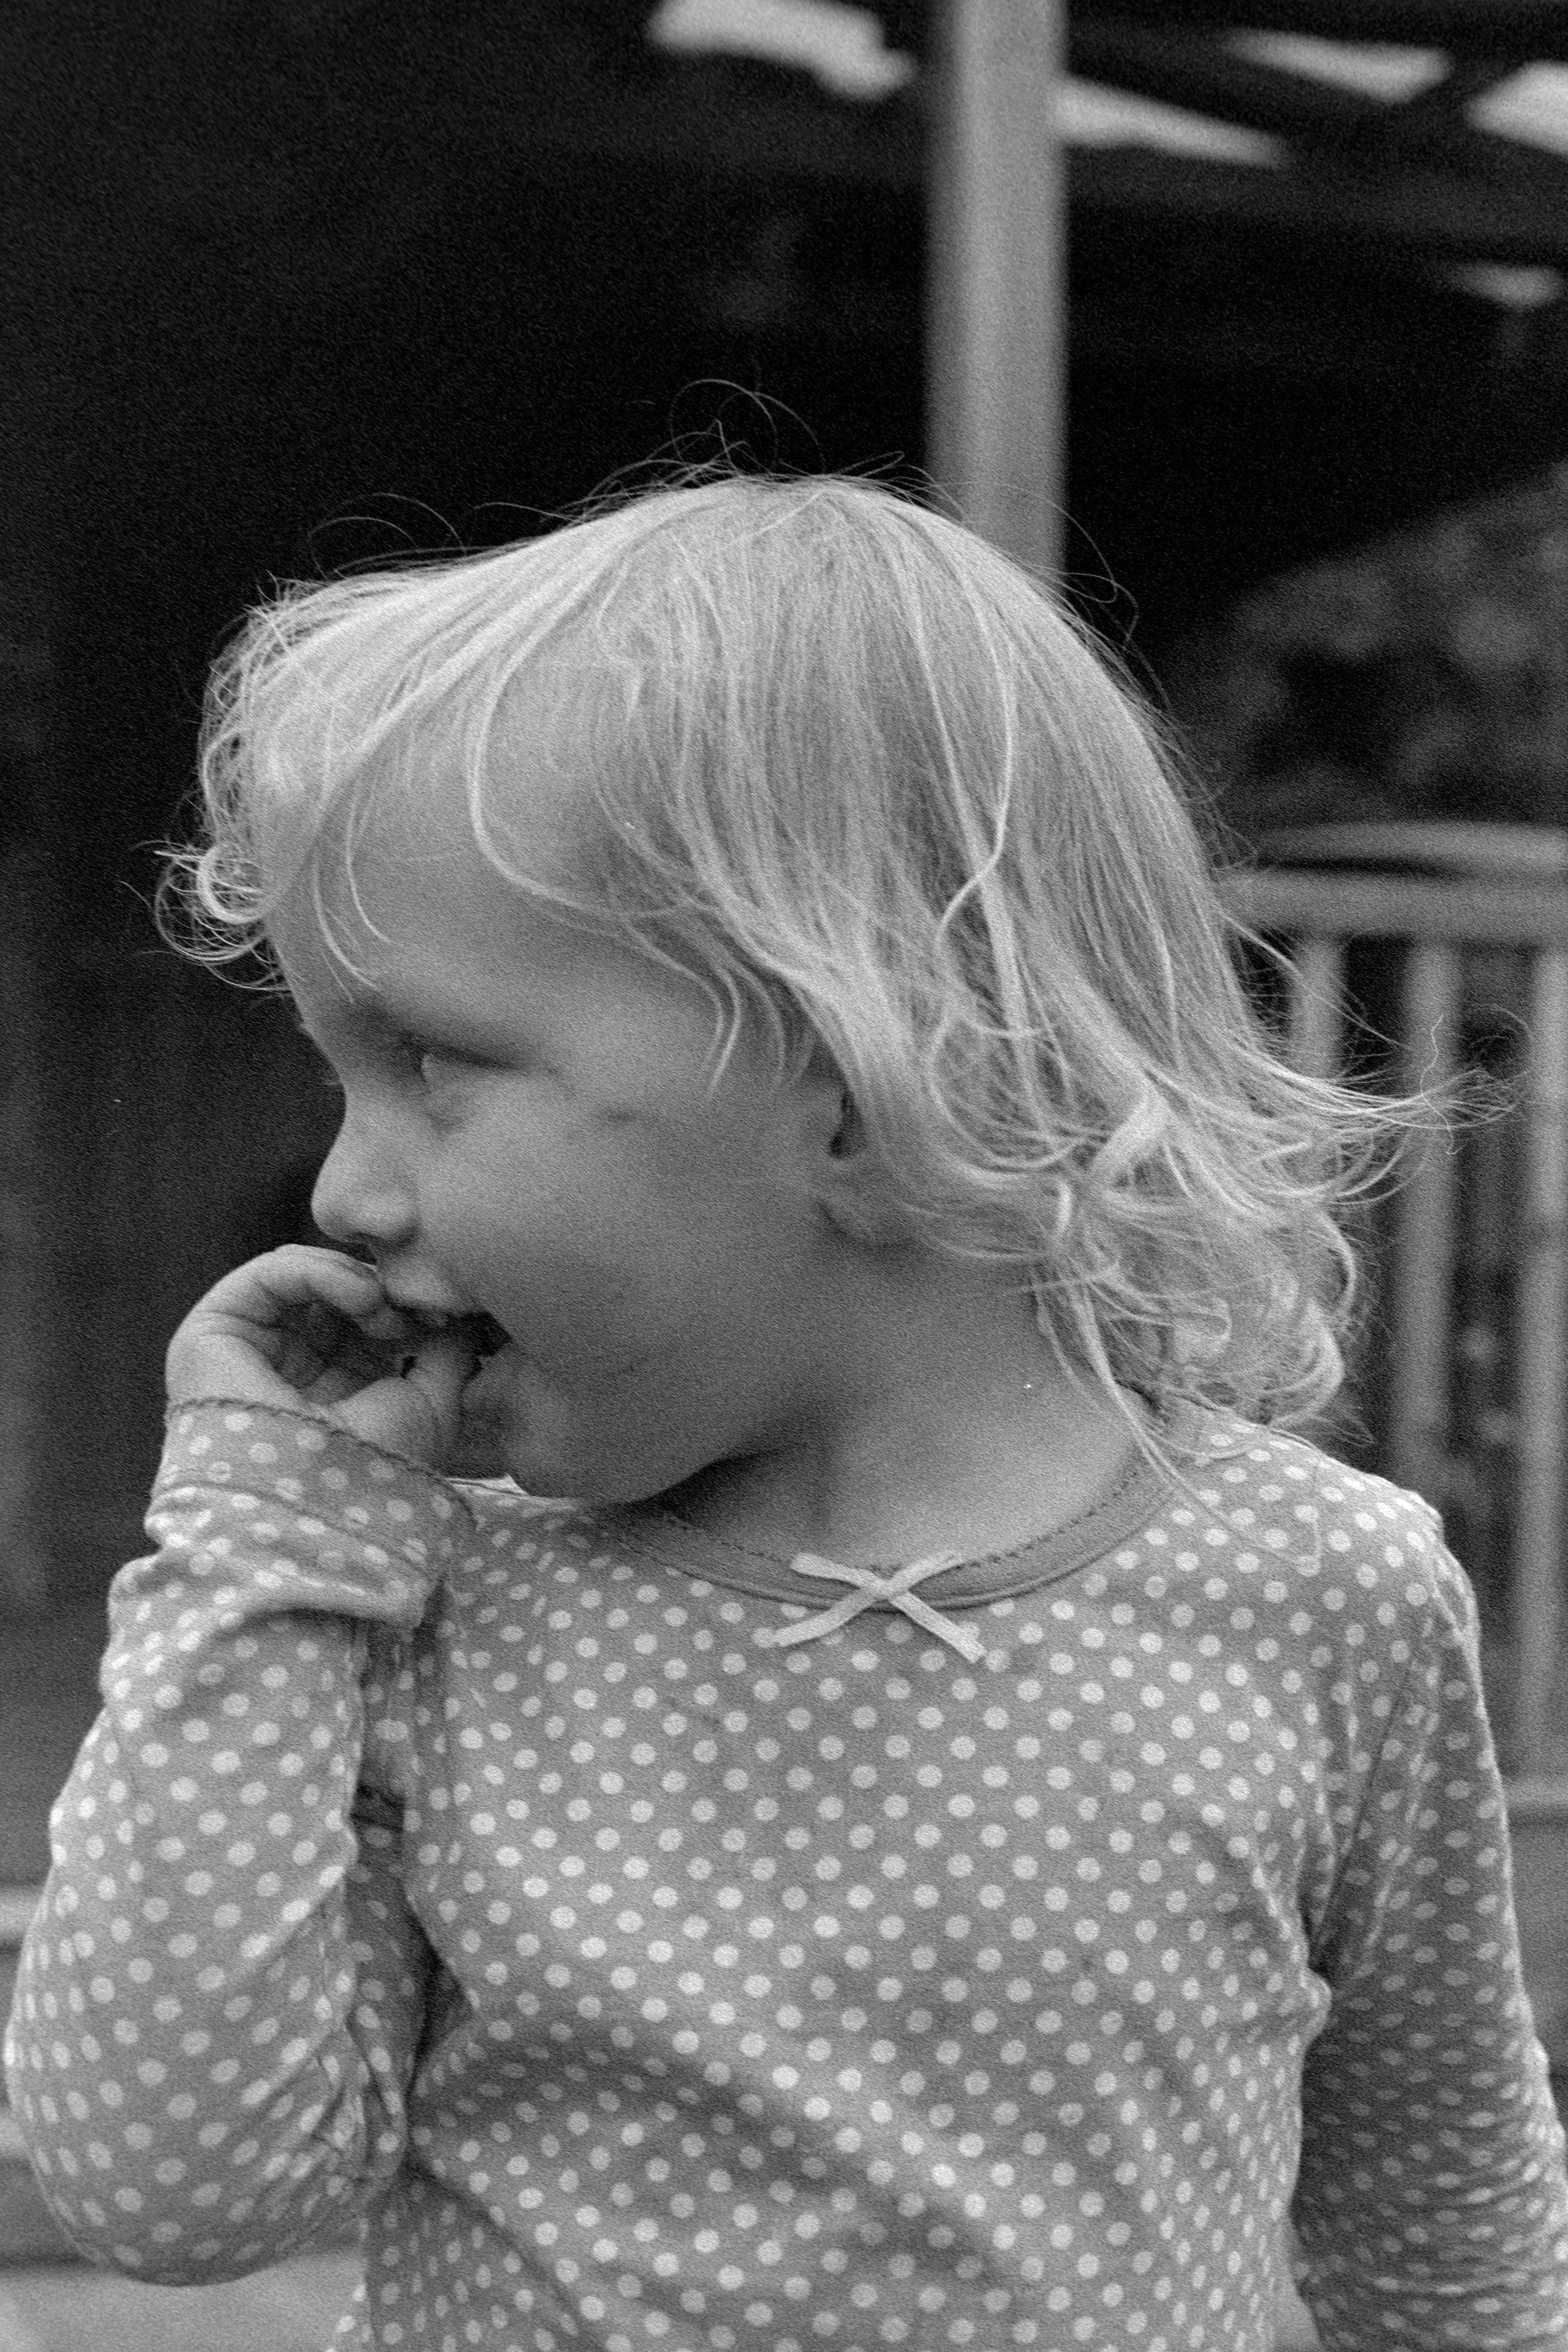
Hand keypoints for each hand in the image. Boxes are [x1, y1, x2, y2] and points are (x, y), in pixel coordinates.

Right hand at [166, 1245, 483, 1466]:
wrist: (314, 1506)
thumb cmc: (373, 1468)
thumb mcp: (432, 1405)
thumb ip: (449, 1349)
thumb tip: (459, 1308)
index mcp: (335, 1384)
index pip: (366, 1314)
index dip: (404, 1304)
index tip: (445, 1314)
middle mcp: (289, 1364)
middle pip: (337, 1289)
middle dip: (383, 1288)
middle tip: (420, 1308)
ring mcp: (250, 1347)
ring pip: (305, 1274)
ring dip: (356, 1279)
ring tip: (386, 1311)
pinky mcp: (214, 1330)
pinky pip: (270, 1272)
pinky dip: (321, 1270)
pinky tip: (362, 1296)